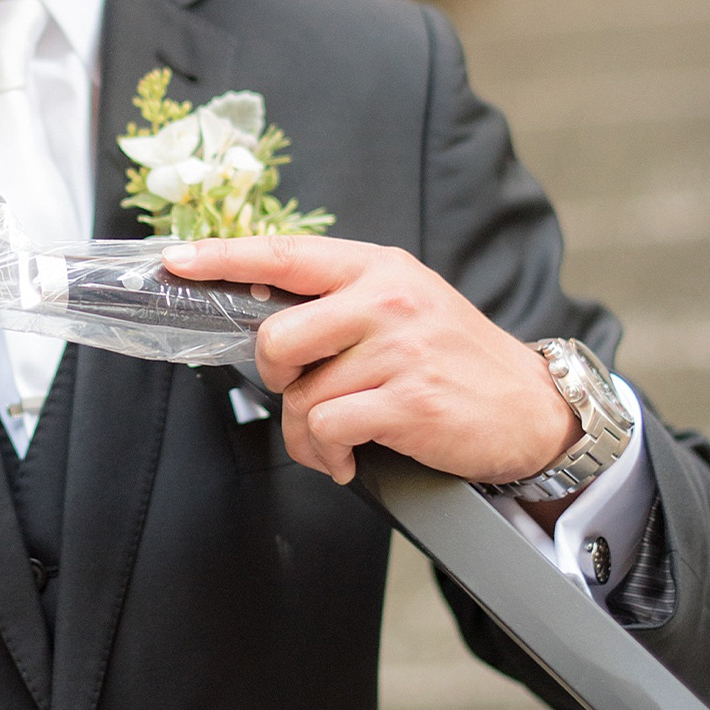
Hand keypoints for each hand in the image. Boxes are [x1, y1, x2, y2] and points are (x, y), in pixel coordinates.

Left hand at [165, 234, 576, 489]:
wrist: (530, 408)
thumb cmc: (453, 361)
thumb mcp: (403, 307)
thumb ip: (340, 304)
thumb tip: (263, 316)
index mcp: (377, 268)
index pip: (286, 253)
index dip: (224, 257)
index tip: (178, 260)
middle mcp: (387, 299)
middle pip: (277, 337)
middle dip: (275, 377)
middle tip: (302, 391)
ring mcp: (399, 349)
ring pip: (302, 395)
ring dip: (308, 431)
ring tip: (339, 437)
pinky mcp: (408, 400)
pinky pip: (328, 429)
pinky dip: (327, 454)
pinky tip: (352, 455)